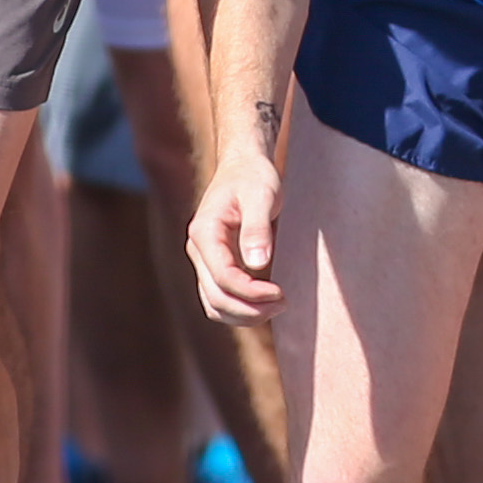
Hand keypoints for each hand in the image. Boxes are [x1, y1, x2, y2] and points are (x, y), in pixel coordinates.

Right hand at [188, 142, 283, 327]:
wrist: (245, 166)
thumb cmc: (254, 177)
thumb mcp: (261, 196)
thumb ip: (258, 228)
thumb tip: (257, 264)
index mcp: (204, 233)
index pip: (223, 277)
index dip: (251, 292)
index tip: (280, 293)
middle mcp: (198, 250)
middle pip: (216, 298)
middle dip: (250, 309)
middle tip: (284, 303)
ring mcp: (204, 261)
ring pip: (215, 306)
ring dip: (245, 315)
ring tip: (278, 307)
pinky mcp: (215, 267)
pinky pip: (220, 300)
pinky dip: (241, 309)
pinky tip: (266, 304)